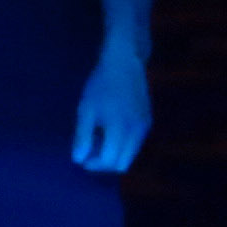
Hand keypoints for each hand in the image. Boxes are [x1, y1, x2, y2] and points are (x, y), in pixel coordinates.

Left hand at [69, 44, 151, 176]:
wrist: (124, 62)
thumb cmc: (100, 85)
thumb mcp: (86, 110)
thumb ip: (82, 136)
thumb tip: (78, 160)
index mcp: (120, 129)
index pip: (109, 160)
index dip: (94, 164)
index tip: (83, 159)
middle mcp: (136, 132)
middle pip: (122, 163)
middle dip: (105, 163)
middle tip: (91, 153)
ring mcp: (144, 127)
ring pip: (130, 155)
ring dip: (115, 154)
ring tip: (100, 140)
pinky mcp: (148, 121)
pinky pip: (136, 143)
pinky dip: (123, 145)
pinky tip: (111, 131)